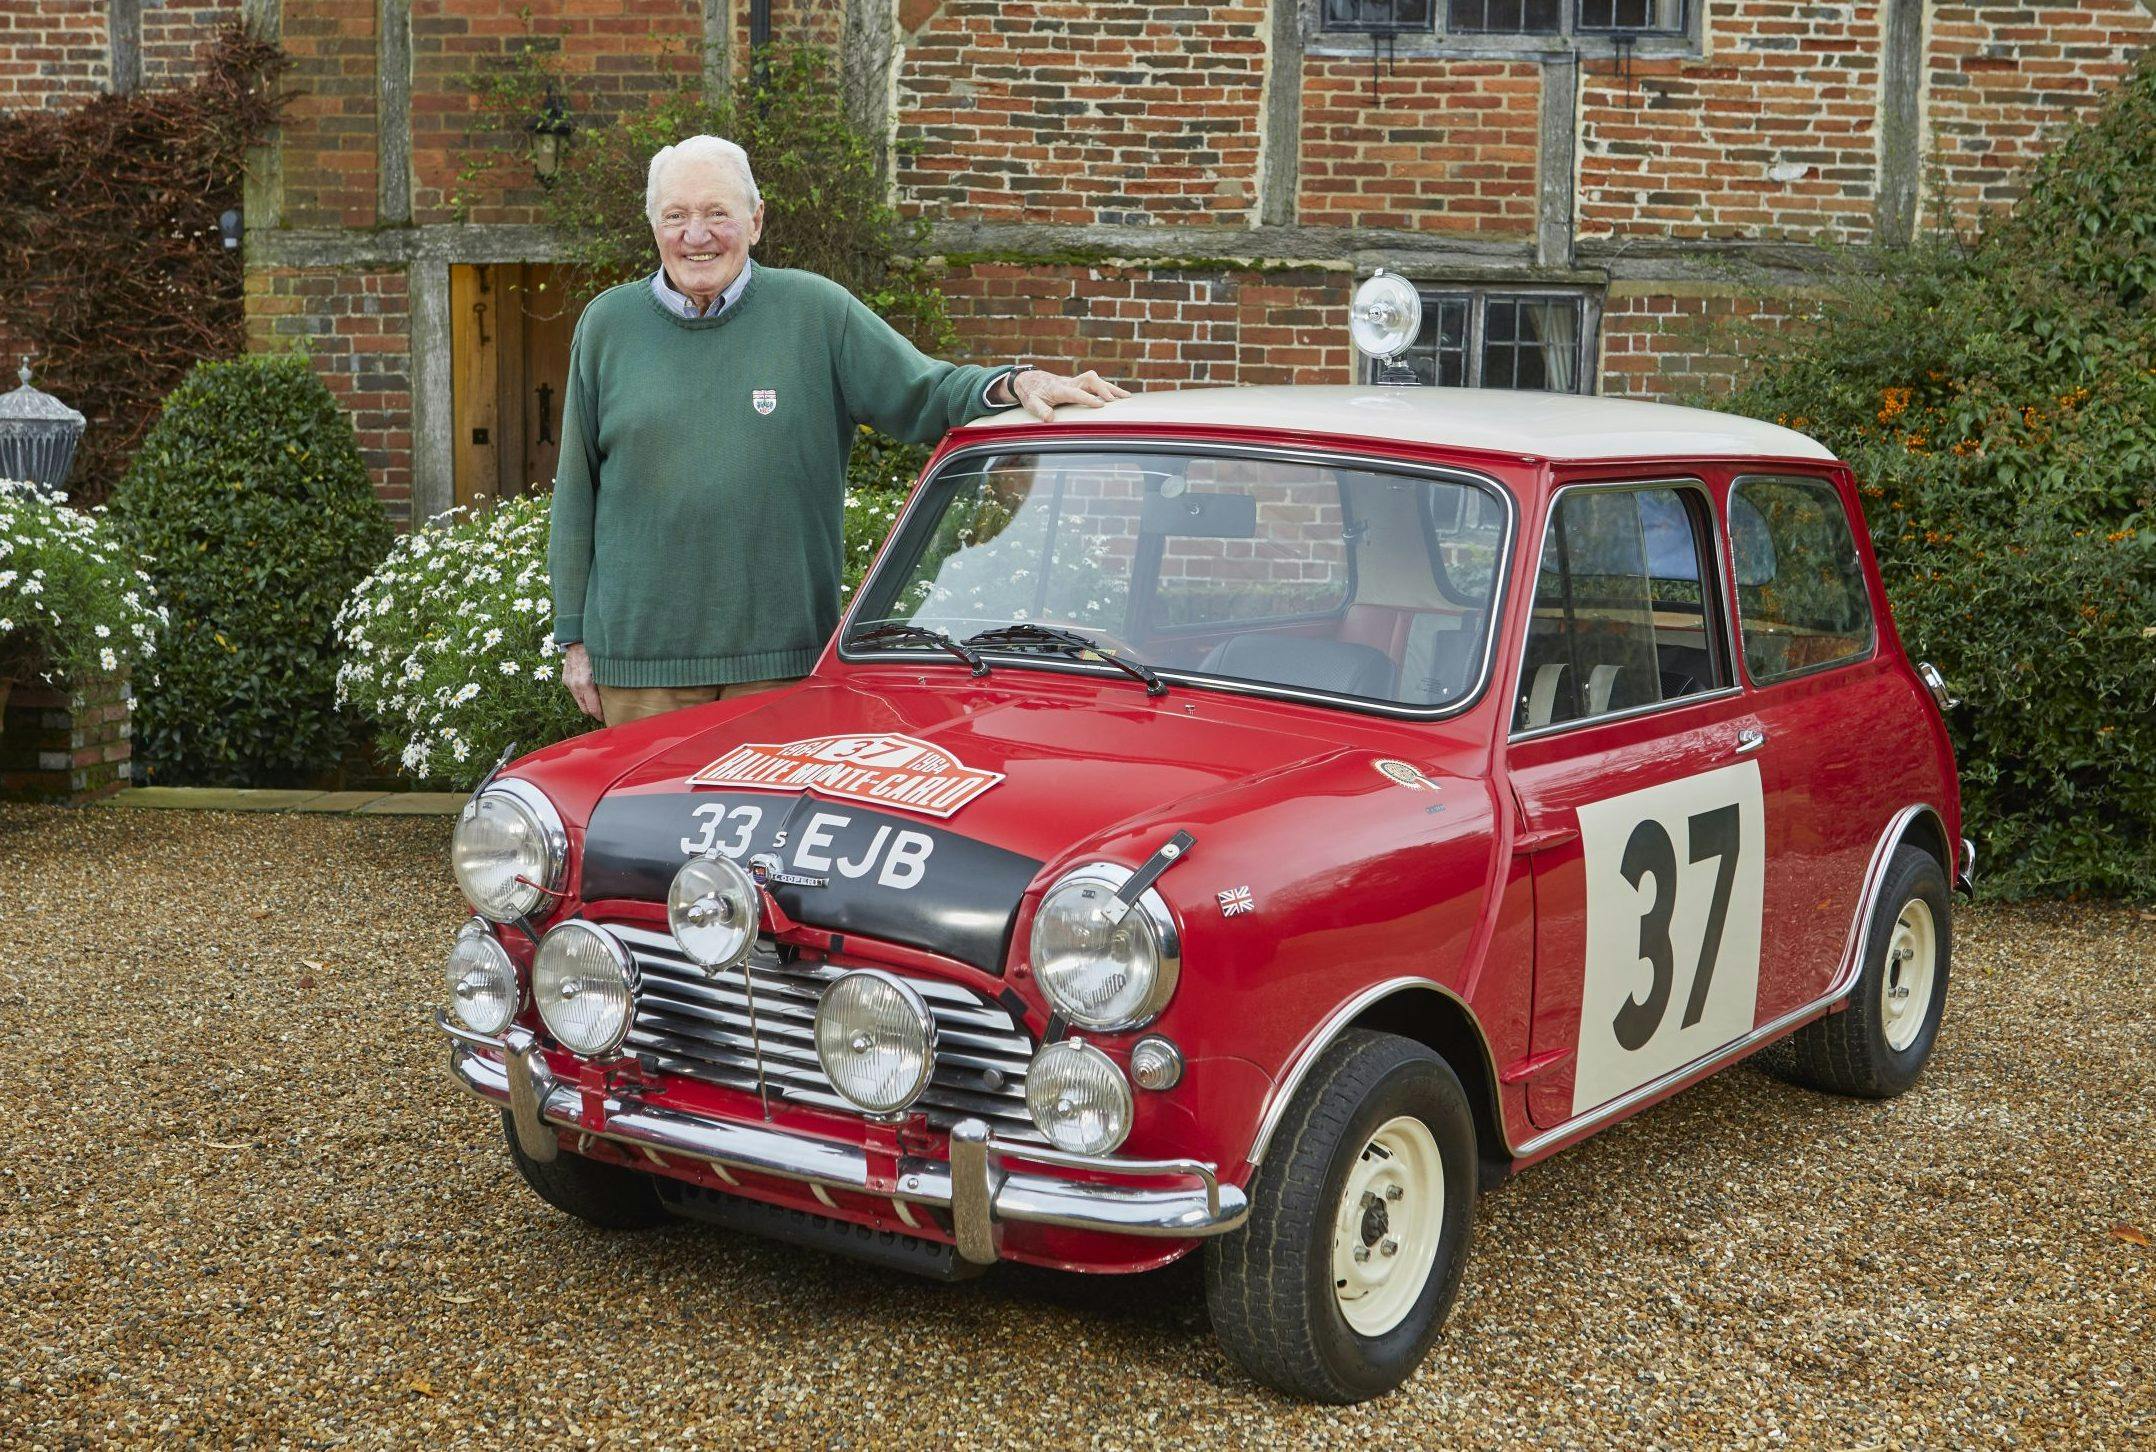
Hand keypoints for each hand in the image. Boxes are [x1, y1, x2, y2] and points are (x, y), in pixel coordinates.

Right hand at [563, 643, 602, 721]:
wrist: (577, 639)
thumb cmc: (595, 652)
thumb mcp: (605, 668)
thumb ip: (609, 683)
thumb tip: (619, 698)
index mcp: (585, 684)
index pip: (593, 709)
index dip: (601, 716)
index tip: (609, 718)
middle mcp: (575, 685)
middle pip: (585, 709)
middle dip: (594, 712)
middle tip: (605, 712)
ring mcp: (568, 682)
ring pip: (579, 702)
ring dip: (588, 703)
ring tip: (599, 701)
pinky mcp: (565, 679)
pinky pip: (575, 693)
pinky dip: (582, 694)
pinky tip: (590, 690)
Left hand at [1010, 368, 1130, 420]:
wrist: (1028, 379)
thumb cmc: (1030, 393)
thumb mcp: (1031, 403)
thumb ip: (1040, 411)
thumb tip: (1049, 419)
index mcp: (1058, 389)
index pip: (1076, 392)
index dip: (1089, 398)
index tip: (1102, 404)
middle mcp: (1069, 383)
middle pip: (1090, 379)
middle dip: (1104, 388)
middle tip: (1115, 401)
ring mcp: (1075, 382)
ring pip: (1096, 380)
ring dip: (1111, 387)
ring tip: (1127, 397)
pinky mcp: (1078, 384)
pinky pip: (1096, 384)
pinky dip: (1108, 388)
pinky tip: (1119, 396)